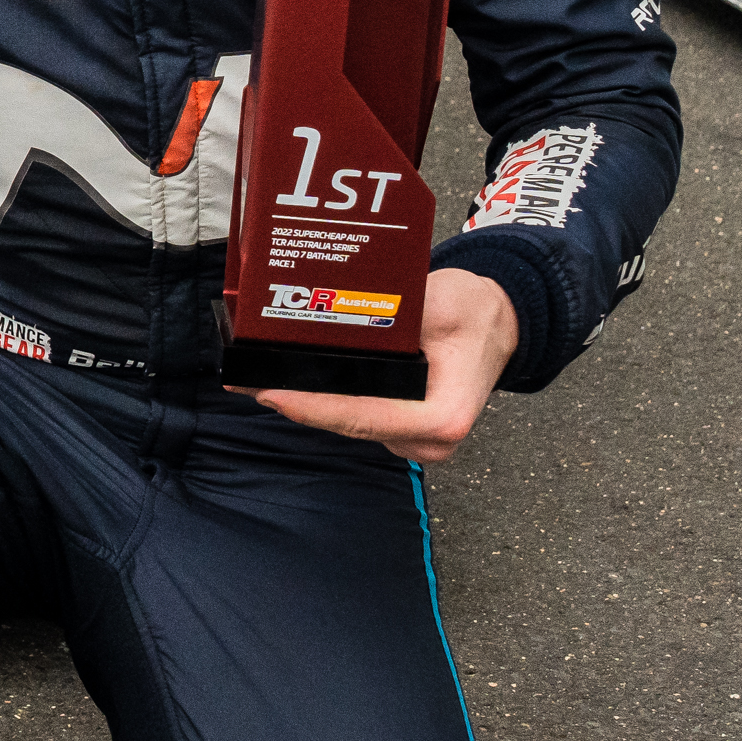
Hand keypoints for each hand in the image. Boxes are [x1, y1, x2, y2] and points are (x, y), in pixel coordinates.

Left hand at [246, 267, 517, 464]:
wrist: (496, 321)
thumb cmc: (474, 311)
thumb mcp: (439, 300)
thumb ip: (397, 313)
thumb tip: (342, 315)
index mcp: (444, 414)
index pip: (365, 416)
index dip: (314, 407)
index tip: (271, 393)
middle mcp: (430, 439)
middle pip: (350, 424)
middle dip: (298, 403)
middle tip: (246, 381)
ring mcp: (415, 441)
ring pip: (349, 424)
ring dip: (308, 403)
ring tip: (258, 378)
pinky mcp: (401, 431)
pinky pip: (356, 417)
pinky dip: (326, 400)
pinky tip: (292, 381)